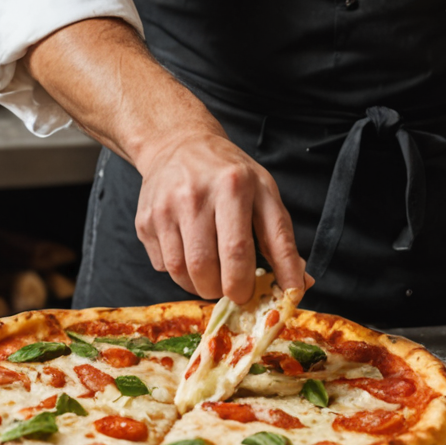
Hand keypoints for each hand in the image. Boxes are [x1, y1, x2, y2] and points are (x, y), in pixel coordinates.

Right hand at [132, 129, 308, 303]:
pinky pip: (163, 268)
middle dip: (228, 292)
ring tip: (216, 275)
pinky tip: (192, 254)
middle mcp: (196, 194)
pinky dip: (182, 274)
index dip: (253, 283)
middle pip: (209, 269)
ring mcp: (166, 207)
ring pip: (183, 274)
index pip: (240, 249)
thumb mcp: (264, 192)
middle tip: (238, 290)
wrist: (179, 143)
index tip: (265, 300)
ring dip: (204, 287)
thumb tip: (299, 285)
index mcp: (233, 184)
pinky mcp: (146, 220)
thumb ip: (280, 239)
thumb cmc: (230, 173)